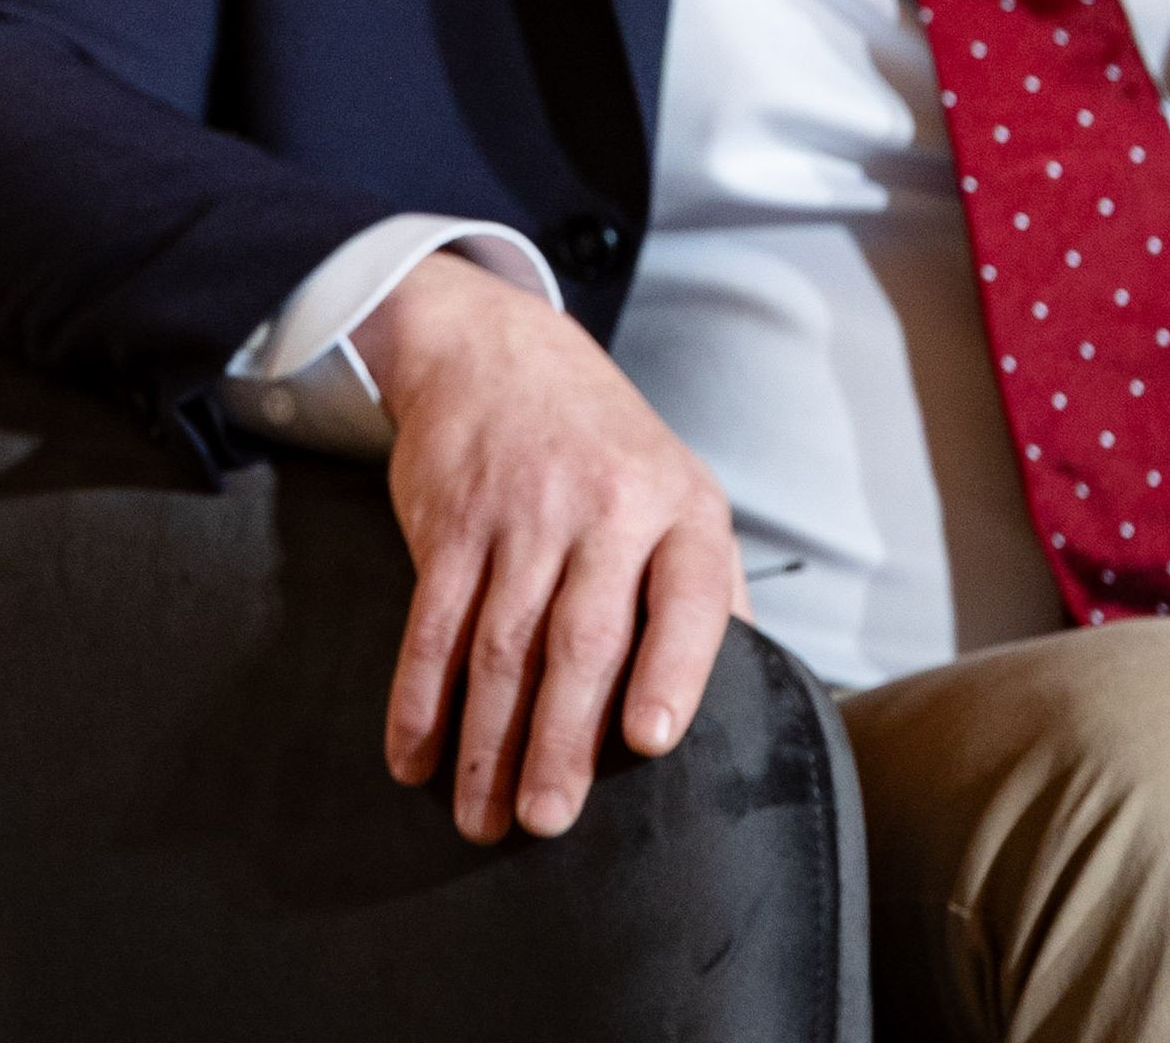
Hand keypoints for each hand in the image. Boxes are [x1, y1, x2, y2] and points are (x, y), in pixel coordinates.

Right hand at [349, 249, 745, 841]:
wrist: (494, 348)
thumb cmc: (605, 446)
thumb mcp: (680, 489)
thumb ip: (710, 588)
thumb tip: (754, 699)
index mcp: (680, 510)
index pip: (689, 597)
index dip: (672, 670)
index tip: (651, 740)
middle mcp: (604, 508)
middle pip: (580, 638)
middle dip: (559, 739)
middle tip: (547, 821)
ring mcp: (519, 511)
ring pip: (500, 642)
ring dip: (485, 738)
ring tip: (481, 814)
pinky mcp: (450, 519)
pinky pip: (432, 620)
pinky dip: (418, 694)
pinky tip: (414, 751)